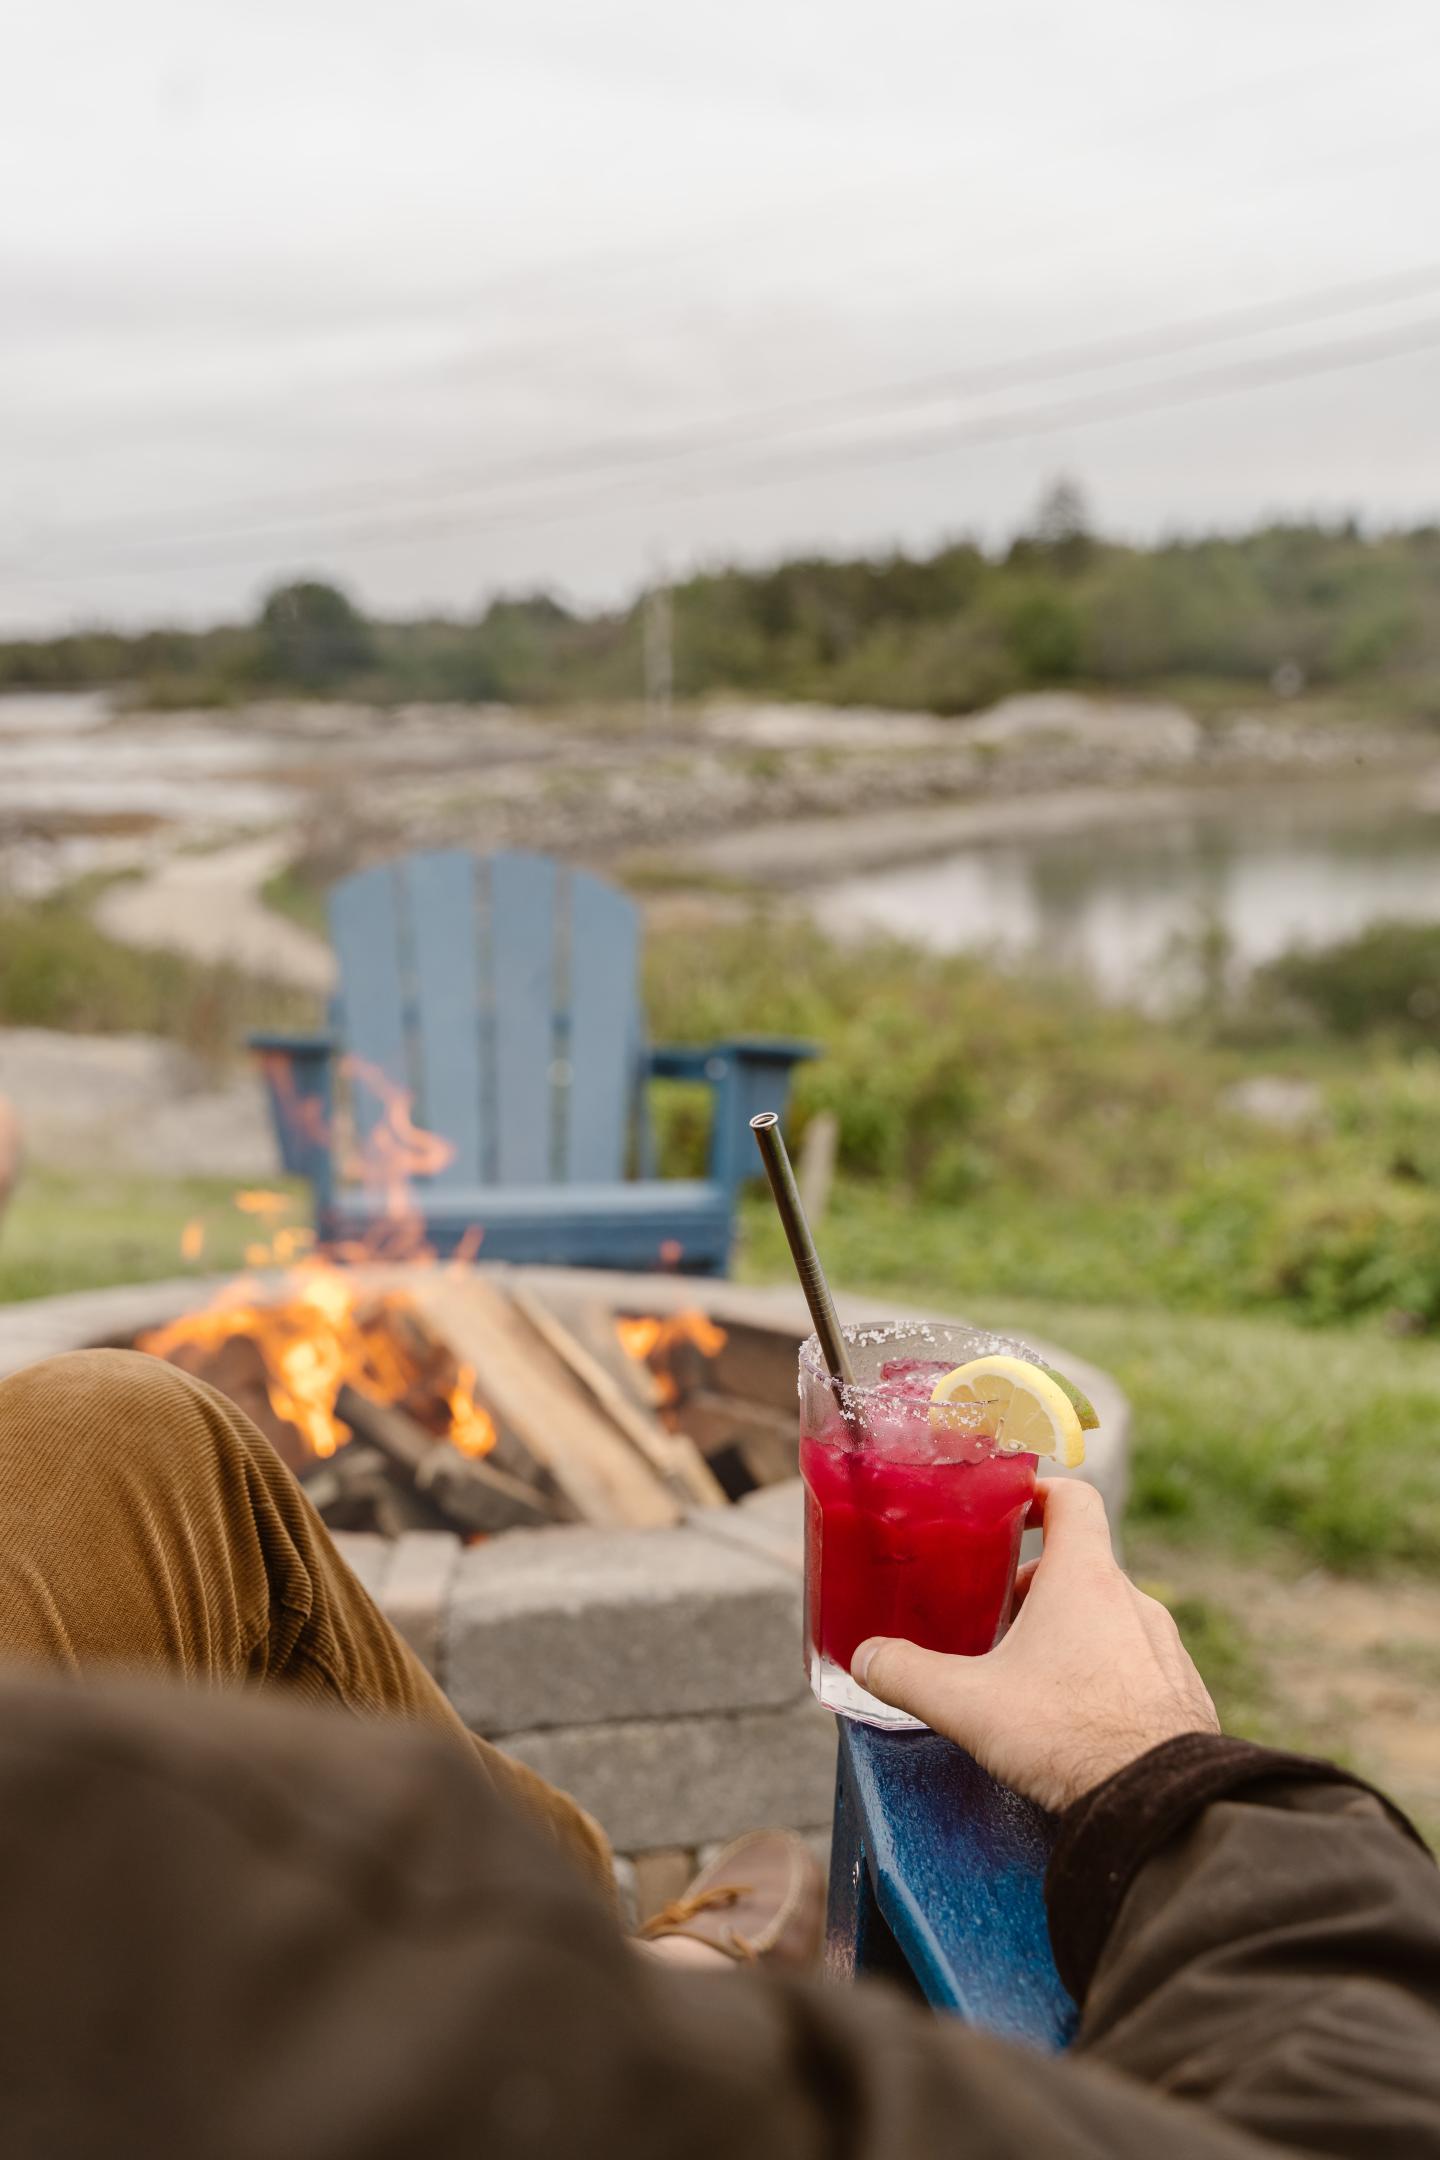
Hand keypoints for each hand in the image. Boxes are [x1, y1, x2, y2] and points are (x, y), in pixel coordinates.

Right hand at [852, 1479, 1218, 1811]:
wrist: (1158, 1805)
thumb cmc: (1068, 1735)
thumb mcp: (967, 1703)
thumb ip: (907, 1675)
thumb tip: (865, 1659)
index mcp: (1084, 1577)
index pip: (1072, 1498)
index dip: (1038, 1493)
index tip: (1007, 1507)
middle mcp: (1133, 1601)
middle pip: (1080, 1566)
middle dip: (1033, 1586)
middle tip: (994, 1618)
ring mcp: (1165, 1649)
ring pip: (1109, 1617)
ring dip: (1069, 1632)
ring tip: (1029, 1677)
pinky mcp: (1182, 1695)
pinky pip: (1137, 1665)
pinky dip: (1104, 1675)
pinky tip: (1074, 1720)